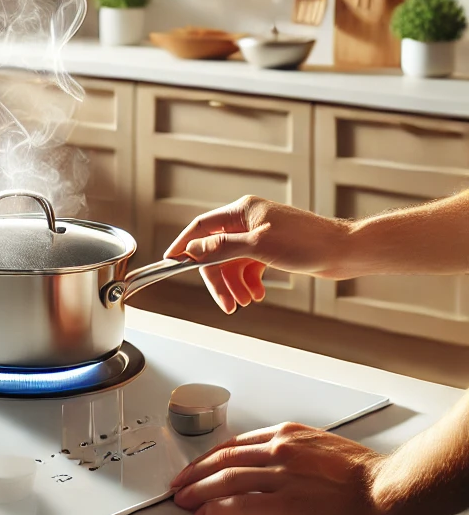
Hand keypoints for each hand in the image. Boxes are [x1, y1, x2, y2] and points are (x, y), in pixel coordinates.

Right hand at [164, 196, 350, 313]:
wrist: (344, 252)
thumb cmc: (307, 244)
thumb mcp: (259, 246)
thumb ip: (222, 248)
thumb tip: (193, 249)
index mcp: (242, 211)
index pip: (201, 228)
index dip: (184, 246)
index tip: (171, 262)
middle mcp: (247, 221)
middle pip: (216, 251)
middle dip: (218, 278)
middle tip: (225, 303)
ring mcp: (259, 235)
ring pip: (232, 262)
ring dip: (234, 284)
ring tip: (246, 301)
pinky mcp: (271, 249)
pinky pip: (248, 267)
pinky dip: (248, 282)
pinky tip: (257, 294)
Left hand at [170, 422, 394, 514]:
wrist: (387, 487)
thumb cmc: (364, 472)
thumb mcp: (320, 447)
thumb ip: (293, 453)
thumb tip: (276, 465)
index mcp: (286, 434)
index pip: (235, 444)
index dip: (210, 457)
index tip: (197, 467)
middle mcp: (278, 449)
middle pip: (223, 459)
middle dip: (196, 473)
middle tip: (179, 484)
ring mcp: (280, 474)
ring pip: (225, 479)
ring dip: (199, 490)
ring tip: (183, 500)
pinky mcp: (286, 501)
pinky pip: (241, 504)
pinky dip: (218, 508)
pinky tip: (206, 514)